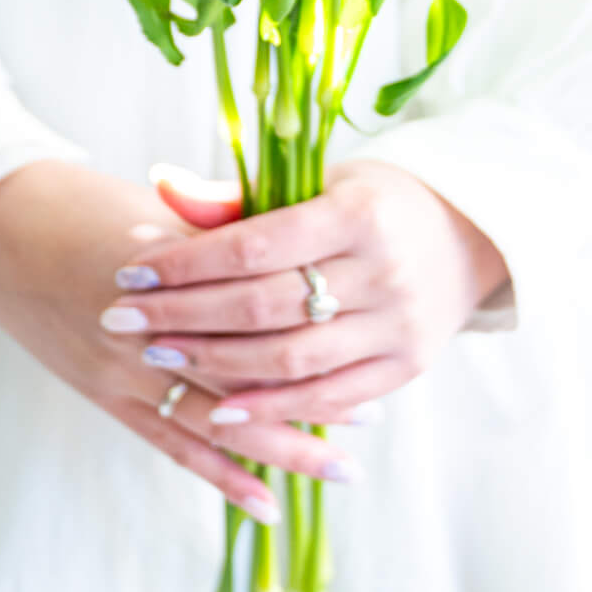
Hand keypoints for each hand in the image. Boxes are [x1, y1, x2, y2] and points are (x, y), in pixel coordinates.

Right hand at [0, 162, 364, 522]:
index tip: (364, 344)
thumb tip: (302, 254)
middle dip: (309, 401)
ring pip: (215, 419)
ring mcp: (121, 370)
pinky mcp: (104, 395)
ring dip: (279, 446)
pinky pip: (171, 444)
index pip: (254, 311)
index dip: (311, 331)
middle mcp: (146, 328)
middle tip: (369, 423)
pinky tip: (264, 500)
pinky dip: (221, 474)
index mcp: (167, 269)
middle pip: (243, 374)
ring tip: (337, 468)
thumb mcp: (162, 211)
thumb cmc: (87, 206)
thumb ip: (227, 236)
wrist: (0, 227)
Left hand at [102, 158, 511, 430]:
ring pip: (290, 359)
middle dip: (184, 314)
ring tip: (157, 354)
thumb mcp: (318, 182)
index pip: (255, 245)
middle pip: (264, 306)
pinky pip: (329, 397)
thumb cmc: (375, 201)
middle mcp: (382, 271)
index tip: (130, 269)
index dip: (188, 262)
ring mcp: (397, 326)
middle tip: (122, 317)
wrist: (469, 236)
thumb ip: (241, 198)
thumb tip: (161, 185)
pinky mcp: (406, 367)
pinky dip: (272, 409)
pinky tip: (221, 410)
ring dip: (214, 364)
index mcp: (358, 212)